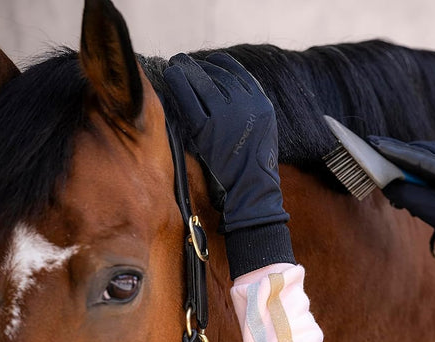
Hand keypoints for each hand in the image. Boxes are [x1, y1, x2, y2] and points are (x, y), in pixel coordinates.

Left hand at [164, 52, 288, 233]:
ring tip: (175, 65)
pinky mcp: (207, 130)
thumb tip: (223, 84)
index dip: (218, 63)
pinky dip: (178, 84)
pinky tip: (171, 76)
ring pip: (202, 82)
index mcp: (261, 102)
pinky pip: (188, 99)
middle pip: (217, 74)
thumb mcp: (262, 126)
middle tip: (182, 61)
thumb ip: (249, 105)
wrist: (253, 188)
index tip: (207, 63)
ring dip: (186, 69)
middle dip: (198, 66)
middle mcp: (246, 105)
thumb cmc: (253, 161)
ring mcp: (226, 116)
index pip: (236, 71)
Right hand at [367, 136, 434, 298]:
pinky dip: (420, 174)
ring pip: (429, 159)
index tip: (372, 142)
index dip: (390, 149)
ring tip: (394, 178)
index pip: (413, 154)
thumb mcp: (433, 213)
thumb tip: (388, 186)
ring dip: (409, 165)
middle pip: (420, 151)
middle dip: (398, 154)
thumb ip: (408, 196)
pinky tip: (415, 188)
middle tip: (377, 155)